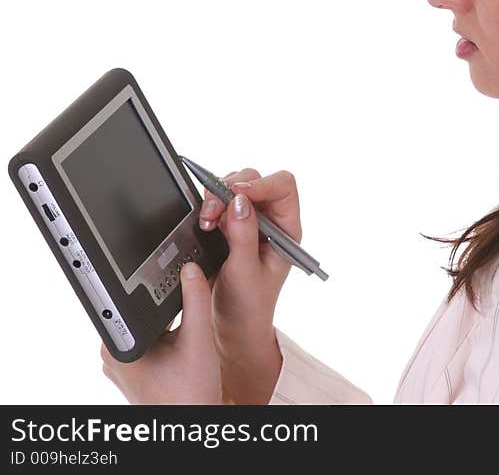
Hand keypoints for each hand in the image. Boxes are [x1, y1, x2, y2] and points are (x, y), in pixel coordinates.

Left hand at [100, 262, 220, 403]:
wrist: (191, 427)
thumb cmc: (189, 397)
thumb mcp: (197, 340)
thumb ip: (195, 301)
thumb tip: (191, 270)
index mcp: (118, 346)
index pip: (132, 299)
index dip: (152, 279)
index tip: (170, 265)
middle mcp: (114, 355)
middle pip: (143, 311)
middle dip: (168, 301)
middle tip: (188, 292)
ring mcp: (124, 364)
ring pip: (150, 325)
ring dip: (171, 318)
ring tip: (186, 330)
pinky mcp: (136, 370)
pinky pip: (152, 340)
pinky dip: (170, 334)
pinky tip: (185, 341)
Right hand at [198, 168, 300, 402]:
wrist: (233, 325)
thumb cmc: (248, 305)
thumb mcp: (245, 271)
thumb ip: (244, 235)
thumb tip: (239, 201)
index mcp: (286, 229)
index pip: (283, 187)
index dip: (261, 184)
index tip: (236, 194)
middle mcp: (270, 220)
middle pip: (255, 180)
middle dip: (230, 190)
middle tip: (213, 212)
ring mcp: (249, 220)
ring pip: (234, 187)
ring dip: (216, 198)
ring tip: (207, 222)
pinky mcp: (229, 224)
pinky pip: (219, 200)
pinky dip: (208, 206)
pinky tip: (204, 224)